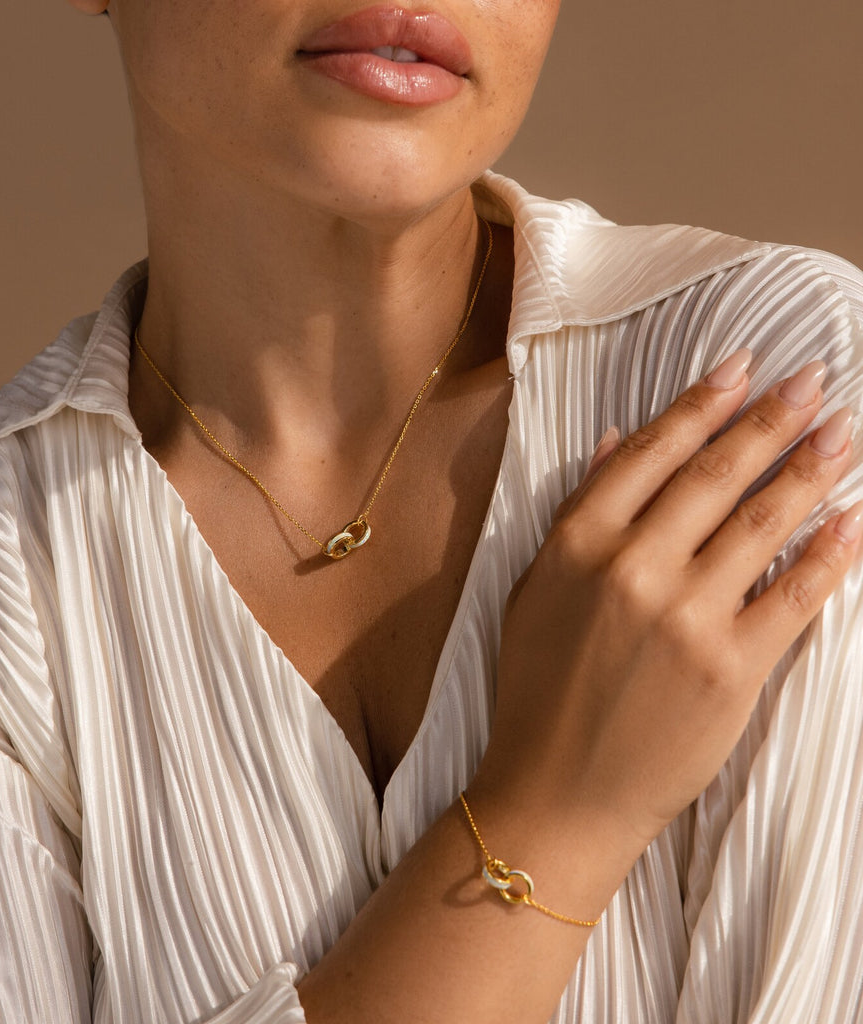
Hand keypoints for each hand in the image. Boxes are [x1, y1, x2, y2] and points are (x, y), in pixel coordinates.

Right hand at [482, 350, 861, 857]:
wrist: (555, 791)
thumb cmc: (536, 690)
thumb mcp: (533, 590)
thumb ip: (575, 512)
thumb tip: (612, 441)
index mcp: (578, 543)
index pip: (651, 453)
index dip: (703, 403)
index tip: (745, 365)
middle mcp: (632, 567)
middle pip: (717, 476)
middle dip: (773, 420)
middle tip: (815, 380)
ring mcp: (686, 616)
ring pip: (764, 522)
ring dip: (813, 468)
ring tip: (846, 432)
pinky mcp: (732, 668)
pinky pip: (795, 594)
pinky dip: (832, 550)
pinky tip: (856, 517)